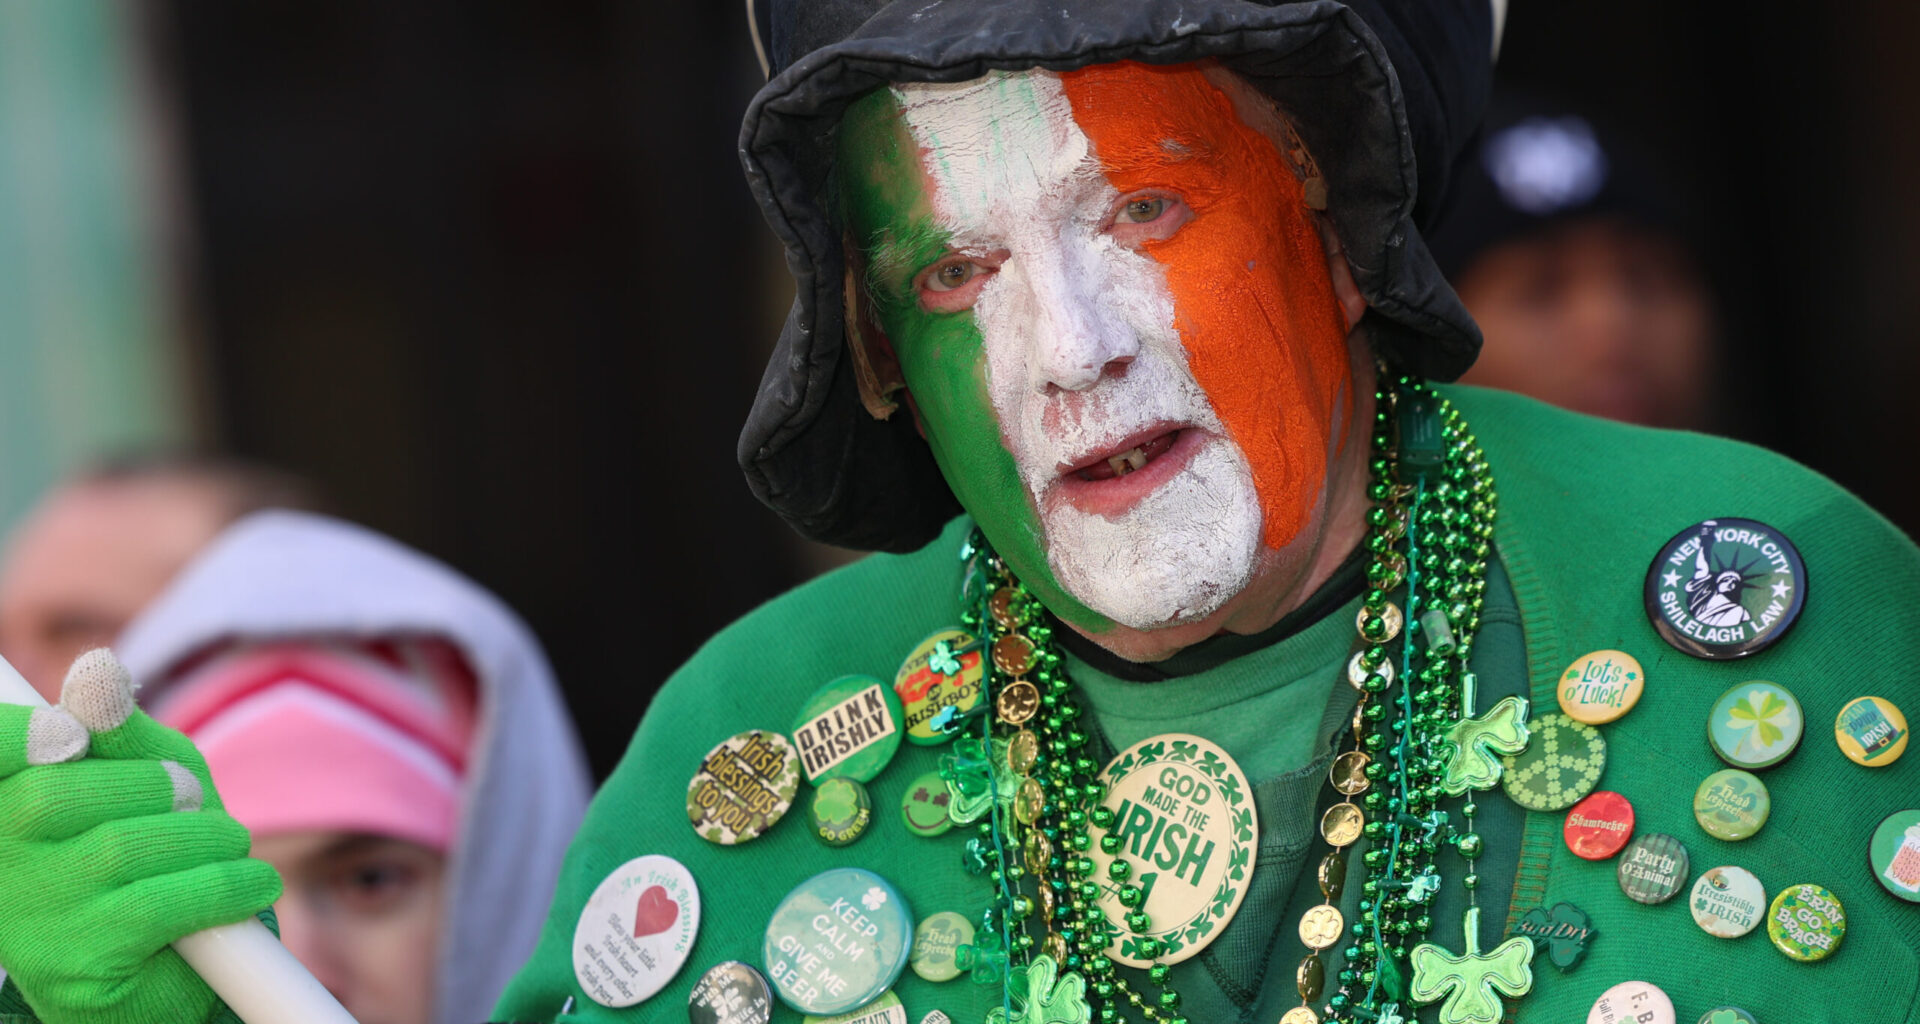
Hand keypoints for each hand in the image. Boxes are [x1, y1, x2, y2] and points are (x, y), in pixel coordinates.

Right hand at [0, 649, 280, 1023]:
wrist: (172, 973)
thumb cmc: (156, 854)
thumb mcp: (146, 779)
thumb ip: (124, 734)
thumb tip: (97, 672)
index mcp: (6, 800)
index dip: (18, 735)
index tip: (65, 732)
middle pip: (59, 794)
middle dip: (154, 787)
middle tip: (194, 802)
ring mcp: (29, 914)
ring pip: (120, 847)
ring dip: (204, 838)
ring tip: (231, 845)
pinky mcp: (76, 962)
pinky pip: (158, 903)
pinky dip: (224, 885)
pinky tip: (251, 885)